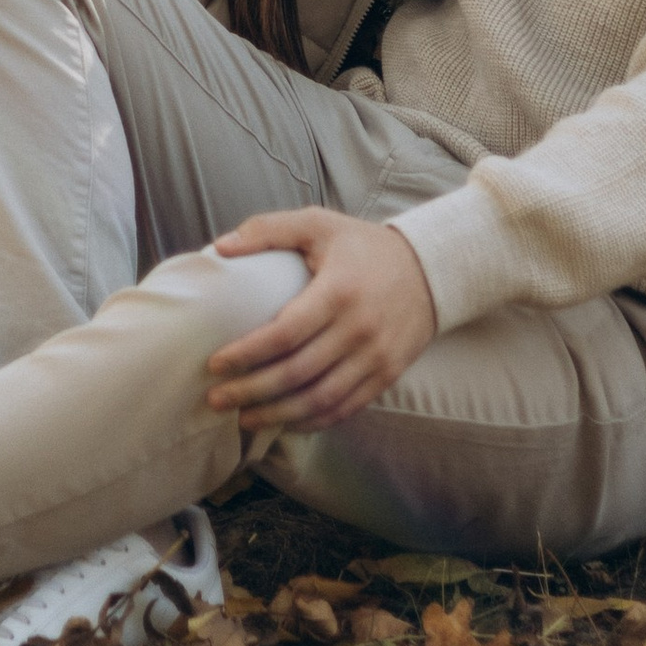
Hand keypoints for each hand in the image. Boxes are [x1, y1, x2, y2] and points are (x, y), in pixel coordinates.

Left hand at [204, 208, 438, 434]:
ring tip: (243, 419)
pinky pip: (345, 409)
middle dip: (251, 391)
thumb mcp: (319, 224)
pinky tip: (284, 422)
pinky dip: (312, 421)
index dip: (246, 353)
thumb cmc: (363, 246)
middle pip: (297, 373)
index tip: (215, 364)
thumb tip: (220, 247)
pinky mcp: (387, 375)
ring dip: (277, 415)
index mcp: (338, 291)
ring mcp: (376, 357)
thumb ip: (268, 230)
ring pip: (320, 400)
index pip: (285, 333)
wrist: (430, 270)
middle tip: (216, 399)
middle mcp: (359, 329)